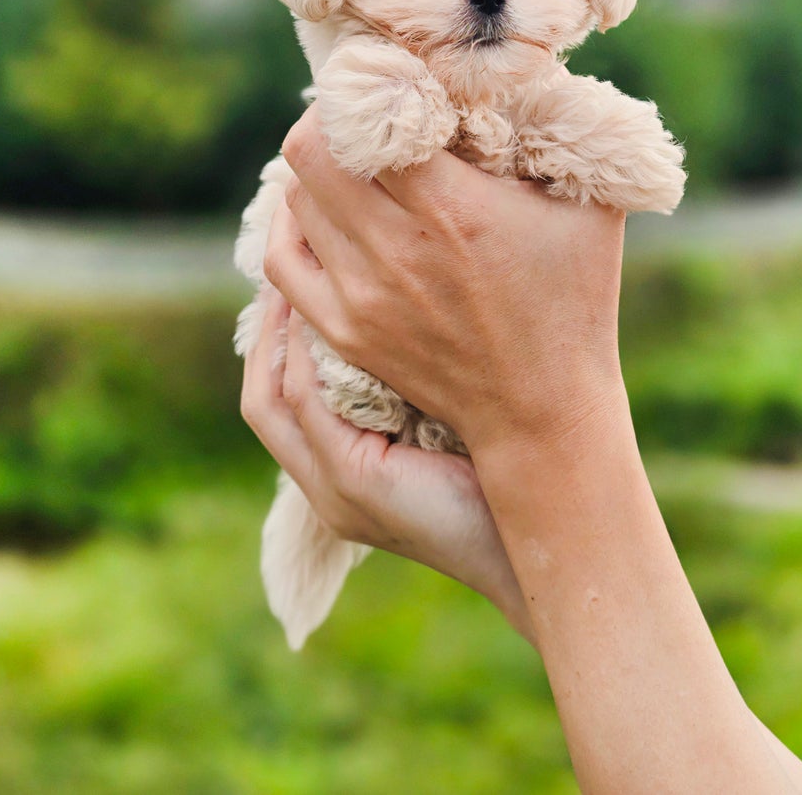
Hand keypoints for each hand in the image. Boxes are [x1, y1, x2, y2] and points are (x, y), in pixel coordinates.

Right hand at [240, 284, 533, 641]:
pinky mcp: (356, 483)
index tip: (298, 275)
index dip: (276, 338)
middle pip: (261, 397)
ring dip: (277, 332)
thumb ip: (413, 383)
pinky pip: (309, 405)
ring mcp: (335, 490)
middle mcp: (326, 488)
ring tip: (295, 274)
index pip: (279, 399)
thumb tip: (408, 307)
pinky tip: (328, 309)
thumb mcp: (445, 419)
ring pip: (271, 400)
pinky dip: (308, 355)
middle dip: (265, 328)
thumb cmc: (509, 474)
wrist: (541, 541)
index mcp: (343, 476)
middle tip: (284, 261)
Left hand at [262, 107, 629, 464]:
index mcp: (454, 206)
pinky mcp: (343, 328)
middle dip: (332, 119)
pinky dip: (291, 223)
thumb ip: (564, 136)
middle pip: (313, 149)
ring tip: (346, 158)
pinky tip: (315, 208)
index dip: (369, 85)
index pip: (368, 116)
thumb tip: (530, 76)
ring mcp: (361, 292)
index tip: (387, 76)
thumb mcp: (591, 206)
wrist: (544, 410)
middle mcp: (396, 245)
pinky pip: (282, 257)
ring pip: (296, 197)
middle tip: (360, 112)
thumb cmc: (576, 300)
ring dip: (315, 168)